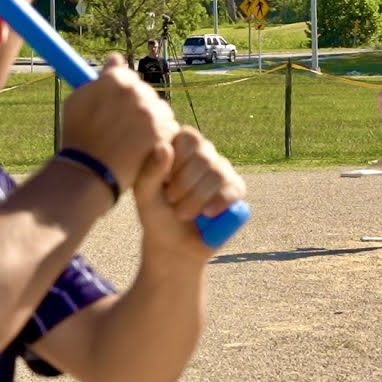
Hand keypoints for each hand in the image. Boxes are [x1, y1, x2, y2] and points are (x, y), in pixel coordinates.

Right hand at [60, 54, 177, 192]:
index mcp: (114, 79)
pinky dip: (160, 137)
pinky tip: (145, 149)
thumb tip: (116, 57)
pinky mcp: (163, 130)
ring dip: (151, 121)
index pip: (127, 76)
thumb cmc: (79, 138)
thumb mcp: (78, 102)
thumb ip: (100, 79)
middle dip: (137, 107)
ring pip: (159, 109)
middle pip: (145, 92)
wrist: (90, 173)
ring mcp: (151, 110)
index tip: (116, 110)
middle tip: (123, 129)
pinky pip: (169, 127)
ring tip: (132, 141)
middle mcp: (135, 90)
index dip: (121, 95)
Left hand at [134, 126, 245, 259]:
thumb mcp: (145, 195)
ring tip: (184, 213)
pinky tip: (207, 214)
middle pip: (204, 157)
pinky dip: (219, 203)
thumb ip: (150, 171)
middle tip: (171, 201)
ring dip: (198, 198)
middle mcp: (205, 153)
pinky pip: (234, 189)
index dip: (177, 161)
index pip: (188, 138)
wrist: (174, 244)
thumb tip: (164, 146)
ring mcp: (223, 170)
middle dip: (184, 185)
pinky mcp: (236, 189)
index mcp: (182, 147)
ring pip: (218, 174)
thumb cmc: (156, 214)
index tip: (164, 182)